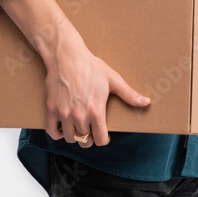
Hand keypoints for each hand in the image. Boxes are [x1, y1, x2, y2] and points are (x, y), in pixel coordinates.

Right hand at [43, 31, 150, 148]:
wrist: (66, 56)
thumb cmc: (90, 66)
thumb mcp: (113, 79)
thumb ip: (129, 94)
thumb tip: (146, 102)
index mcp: (96, 111)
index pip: (101, 140)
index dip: (103, 139)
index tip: (103, 134)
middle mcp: (79, 116)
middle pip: (85, 141)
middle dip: (89, 138)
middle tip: (90, 129)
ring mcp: (64, 114)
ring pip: (70, 138)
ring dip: (75, 135)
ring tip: (78, 126)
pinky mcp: (51, 109)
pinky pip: (52, 132)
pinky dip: (57, 133)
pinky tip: (63, 126)